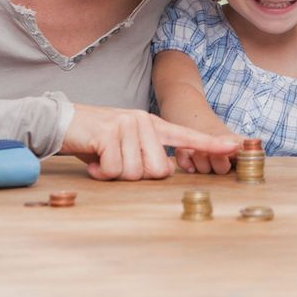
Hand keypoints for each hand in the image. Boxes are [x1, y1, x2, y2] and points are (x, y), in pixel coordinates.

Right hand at [60, 104, 239, 180]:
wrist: (62, 121)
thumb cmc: (97, 139)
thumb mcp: (127, 143)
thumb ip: (147, 155)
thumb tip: (164, 172)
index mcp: (153, 125)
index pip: (187, 136)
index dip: (211, 143)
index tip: (234, 146)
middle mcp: (144, 121)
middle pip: (158, 170)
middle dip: (135, 175)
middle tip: (117, 163)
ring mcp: (128, 125)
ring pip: (135, 173)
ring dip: (115, 174)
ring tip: (104, 159)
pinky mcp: (109, 133)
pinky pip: (114, 170)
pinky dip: (101, 172)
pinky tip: (94, 159)